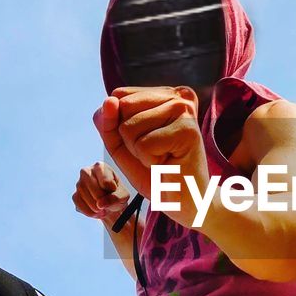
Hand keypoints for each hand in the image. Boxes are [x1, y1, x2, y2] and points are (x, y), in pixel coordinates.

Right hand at [72, 161, 130, 224]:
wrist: (109, 203)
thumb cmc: (117, 195)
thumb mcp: (123, 196)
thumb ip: (115, 198)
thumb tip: (100, 204)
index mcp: (100, 167)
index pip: (105, 181)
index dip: (112, 191)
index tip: (114, 191)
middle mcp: (86, 172)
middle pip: (93, 187)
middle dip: (102, 200)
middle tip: (108, 205)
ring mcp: (79, 183)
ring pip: (85, 196)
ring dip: (96, 208)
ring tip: (104, 210)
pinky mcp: (75, 195)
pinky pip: (79, 204)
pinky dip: (89, 212)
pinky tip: (96, 212)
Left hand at [92, 85, 209, 227]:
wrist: (182, 202)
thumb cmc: (155, 173)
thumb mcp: (121, 144)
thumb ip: (108, 122)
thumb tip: (109, 102)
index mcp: (165, 93)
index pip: (118, 96)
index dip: (120, 126)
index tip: (146, 141)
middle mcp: (178, 96)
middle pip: (122, 107)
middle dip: (128, 138)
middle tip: (154, 152)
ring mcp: (184, 111)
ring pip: (130, 126)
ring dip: (139, 152)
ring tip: (162, 158)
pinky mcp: (187, 130)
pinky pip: (143, 144)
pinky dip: (149, 162)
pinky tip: (168, 164)